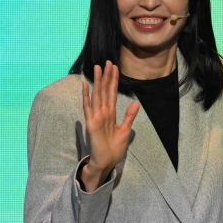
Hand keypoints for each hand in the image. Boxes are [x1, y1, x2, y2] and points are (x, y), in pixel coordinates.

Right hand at [80, 61, 139, 190]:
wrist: (106, 161)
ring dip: (97, 81)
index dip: (114, 80)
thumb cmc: (114, 148)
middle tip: (108, 61)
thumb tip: (136, 103)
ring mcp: (96, 116)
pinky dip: (86, 96)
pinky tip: (85, 85)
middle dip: (106, 76)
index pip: (112, 93)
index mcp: (111, 114)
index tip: (115, 67)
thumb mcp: (125, 131)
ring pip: (97, 95)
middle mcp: (103, 112)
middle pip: (105, 91)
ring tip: (97, 68)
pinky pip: (88, 107)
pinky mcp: (91, 123)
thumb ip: (129, 116)